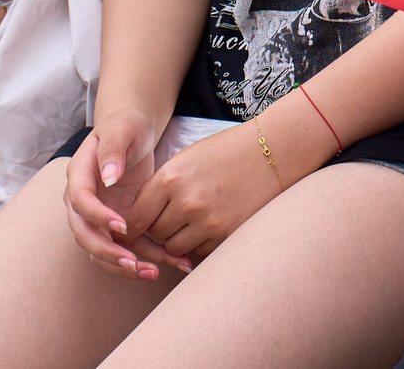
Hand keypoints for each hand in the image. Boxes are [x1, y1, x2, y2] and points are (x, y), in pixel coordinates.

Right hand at [64, 109, 178, 278]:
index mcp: (79, 176)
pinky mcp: (120, 225)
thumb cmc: (125, 126)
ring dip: (127, 265)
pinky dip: (147, 259)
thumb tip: (108, 175)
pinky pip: (129, 249)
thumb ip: (112, 149)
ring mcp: (100, 217)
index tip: (122, 226)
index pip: (80, 203)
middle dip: (108, 253)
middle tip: (134, 263)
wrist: (133, 133)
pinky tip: (174, 263)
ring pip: (104, 251)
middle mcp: (84, 202)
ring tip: (155, 271)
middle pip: (86, 236)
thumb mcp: (121, 128)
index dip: (98, 217)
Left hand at [125, 120, 284, 264]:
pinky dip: (201, 242)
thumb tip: (138, 220)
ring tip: (193, 218)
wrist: (270, 151)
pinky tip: (212, 221)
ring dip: (179, 238)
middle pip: (156, 235)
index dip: (133, 226)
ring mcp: (208, 222)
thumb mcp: (184, 160)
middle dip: (160, 229)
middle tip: (173, 215)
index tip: (135, 229)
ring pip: (175, 248)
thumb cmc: (224, 152)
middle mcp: (186, 202)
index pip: (137, 217)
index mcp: (170, 179)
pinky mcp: (227, 234)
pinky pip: (200, 251)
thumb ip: (159, 188)